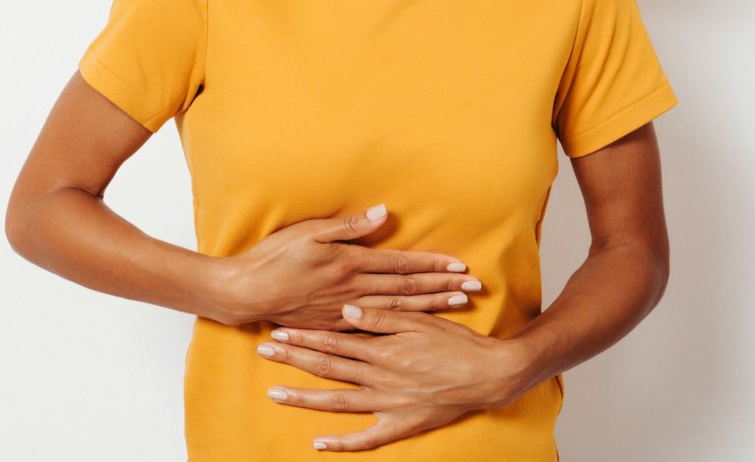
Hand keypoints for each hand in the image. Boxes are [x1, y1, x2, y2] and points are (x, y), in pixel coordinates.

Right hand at [217, 205, 480, 328]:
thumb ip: (348, 226)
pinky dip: (403, 327)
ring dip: (431, 306)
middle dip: (443, 287)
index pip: (401, 265)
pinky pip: (378, 327)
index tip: (461, 266)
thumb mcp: (309, 232)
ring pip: (399, 310)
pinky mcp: (336, 325)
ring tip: (458, 304)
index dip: (433, 265)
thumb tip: (382, 213)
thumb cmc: (274, 258)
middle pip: (407, 289)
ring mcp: (347, 311)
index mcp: (350, 264)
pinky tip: (419, 328)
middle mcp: (354, 290)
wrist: (246, 293)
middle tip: (473, 288)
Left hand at [255, 305, 530, 451]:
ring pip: (339, 401)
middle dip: (294, 359)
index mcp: (384, 348)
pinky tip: (319, 444)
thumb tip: (344, 309)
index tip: (278, 330)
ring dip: (305, 398)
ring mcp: (390, 403)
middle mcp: (382, 377)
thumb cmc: (456, 342)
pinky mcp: (403, 424)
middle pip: (329, 367)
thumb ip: (380, 317)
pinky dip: (343, 444)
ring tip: (275, 394)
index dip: (304, 335)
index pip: (334, 340)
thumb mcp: (419, 320)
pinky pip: (368, 439)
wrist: (490, 374)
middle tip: (264, 352)